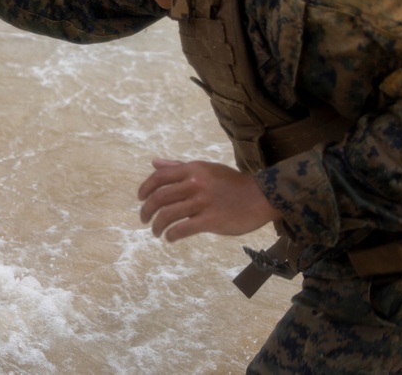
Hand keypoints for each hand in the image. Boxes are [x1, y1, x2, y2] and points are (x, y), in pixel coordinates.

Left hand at [137, 159, 279, 240]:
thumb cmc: (231, 183)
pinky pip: (182, 229)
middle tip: (144, 219)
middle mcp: (195, 183)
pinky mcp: (211, 220)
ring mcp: (203, 202)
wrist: (261, 196)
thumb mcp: (205, 168)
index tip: (140, 199)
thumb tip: (154, 163)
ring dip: (157, 225)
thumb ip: (179, 167)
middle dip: (146, 210)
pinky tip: (170, 238)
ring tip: (156, 231)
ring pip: (168, 215)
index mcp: (193, 169)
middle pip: (159, 197)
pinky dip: (171, 235)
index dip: (145, 188)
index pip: (159, 177)